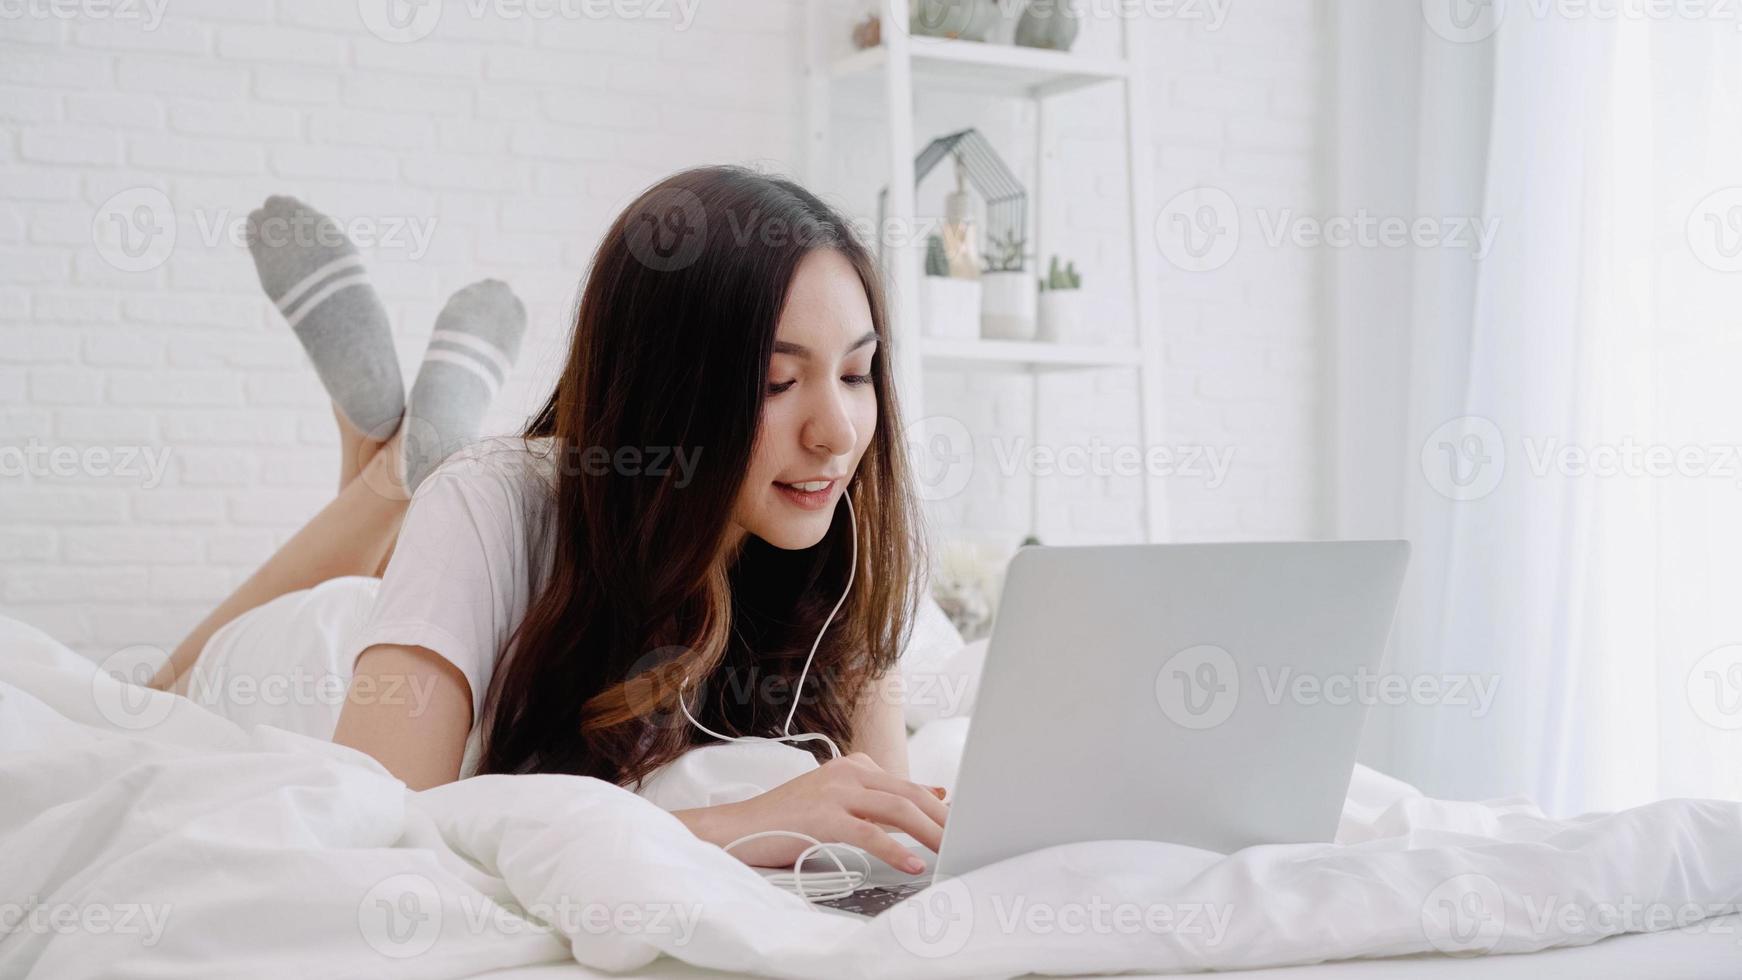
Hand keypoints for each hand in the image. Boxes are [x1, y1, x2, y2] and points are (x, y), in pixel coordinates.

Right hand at [676, 752, 948, 872]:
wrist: (737, 828)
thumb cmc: (787, 820)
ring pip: (895, 809)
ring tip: (951, 849)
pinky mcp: (823, 817)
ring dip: (929, 831)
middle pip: (908, 793)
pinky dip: (896, 849)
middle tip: (968, 837)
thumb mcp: (838, 803)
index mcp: (852, 766)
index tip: (963, 820)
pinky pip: (869, 833)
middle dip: (942, 817)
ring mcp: (834, 792)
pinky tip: (913, 863)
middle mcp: (847, 773)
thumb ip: (881, 800)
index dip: (938, 804)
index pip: (906, 784)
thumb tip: (933, 794)